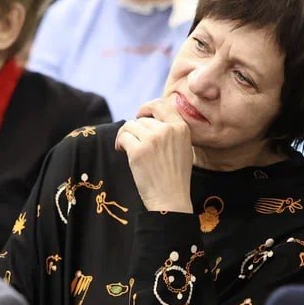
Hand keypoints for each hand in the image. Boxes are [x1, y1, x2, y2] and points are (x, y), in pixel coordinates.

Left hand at [115, 98, 193, 212]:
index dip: (147, 108)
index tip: (140, 116)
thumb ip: (172, 130)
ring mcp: (153, 139)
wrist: (171, 200)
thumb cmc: (175, 177)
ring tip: (127, 148)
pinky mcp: (138, 150)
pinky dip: (119, 143)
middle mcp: (168, 130)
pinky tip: (122, 151)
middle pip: (143, 119)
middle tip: (133, 142)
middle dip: (135, 129)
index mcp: (181, 128)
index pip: (161, 104)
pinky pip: (123, 137)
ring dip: (126, 135)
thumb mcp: (184, 148)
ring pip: (130, 126)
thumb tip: (149, 118)